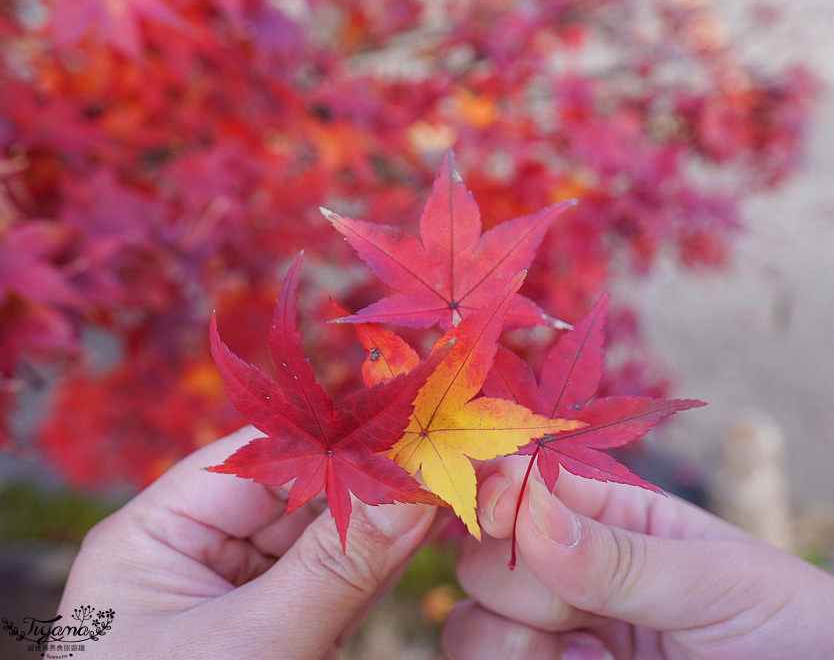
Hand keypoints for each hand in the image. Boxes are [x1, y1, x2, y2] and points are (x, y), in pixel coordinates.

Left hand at [53, 426, 435, 658]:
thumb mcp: (251, 648)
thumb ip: (336, 564)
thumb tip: (415, 487)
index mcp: (154, 537)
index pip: (255, 458)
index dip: (334, 438)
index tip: (410, 425)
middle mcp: (195, 555)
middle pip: (296, 495)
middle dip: (369, 480)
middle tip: (447, 456)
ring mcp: (239, 597)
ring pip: (324, 539)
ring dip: (384, 521)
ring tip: (450, 486)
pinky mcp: (276, 633)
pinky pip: (334, 583)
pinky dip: (378, 567)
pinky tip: (424, 534)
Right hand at [443, 457, 833, 659]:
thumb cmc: (783, 620)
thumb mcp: (714, 579)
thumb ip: (620, 554)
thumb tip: (528, 509)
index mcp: (604, 514)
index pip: (516, 485)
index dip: (494, 493)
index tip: (504, 513)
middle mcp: (567, 570)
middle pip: (479, 559)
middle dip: (520, 583)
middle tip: (585, 611)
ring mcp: (558, 632)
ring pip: (468, 625)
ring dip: (511, 641)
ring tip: (591, 656)